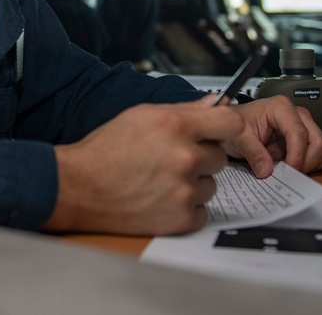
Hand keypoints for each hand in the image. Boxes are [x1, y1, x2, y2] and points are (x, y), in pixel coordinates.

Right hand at [42, 95, 321, 236]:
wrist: (79, 186)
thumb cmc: (106, 150)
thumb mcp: (142, 115)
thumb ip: (184, 109)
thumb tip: (214, 103)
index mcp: (176, 125)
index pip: (231, 122)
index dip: (238, 130)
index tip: (242, 139)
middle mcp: (185, 156)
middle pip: (219, 157)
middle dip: (202, 157)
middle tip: (171, 158)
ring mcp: (184, 189)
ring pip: (211, 185)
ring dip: (194, 183)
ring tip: (160, 179)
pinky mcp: (180, 218)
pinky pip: (202, 210)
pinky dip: (186, 207)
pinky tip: (160, 198)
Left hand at [219, 95, 321, 177]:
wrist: (235, 126)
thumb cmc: (238, 125)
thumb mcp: (238, 137)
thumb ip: (252, 152)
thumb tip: (266, 170)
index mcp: (281, 108)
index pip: (299, 133)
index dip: (297, 156)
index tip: (290, 171)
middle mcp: (298, 114)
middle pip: (319, 143)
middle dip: (307, 163)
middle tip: (289, 173)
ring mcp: (307, 125)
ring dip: (315, 164)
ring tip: (293, 168)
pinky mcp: (311, 136)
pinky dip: (321, 163)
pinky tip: (302, 165)